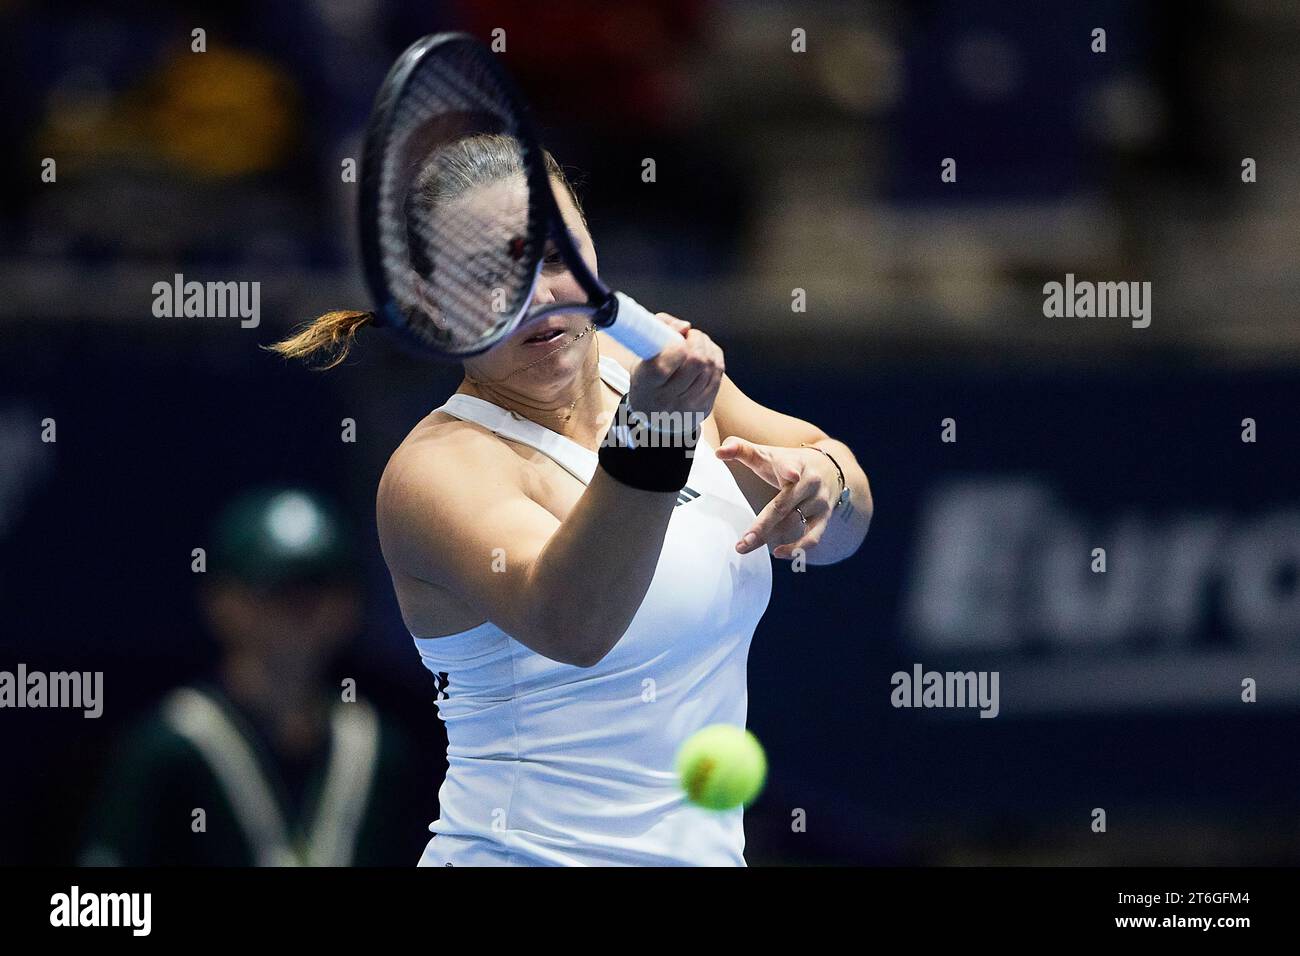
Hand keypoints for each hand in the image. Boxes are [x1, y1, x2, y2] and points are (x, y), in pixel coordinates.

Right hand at [626, 315, 723, 424]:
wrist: (652, 415)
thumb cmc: (647, 378)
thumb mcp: (641, 354)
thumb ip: (658, 330)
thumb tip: (685, 327)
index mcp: (646, 385)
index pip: (663, 366)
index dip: (676, 346)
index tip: (677, 336)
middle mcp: (666, 399)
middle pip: (696, 362)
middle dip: (697, 340)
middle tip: (690, 334)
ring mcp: (687, 406)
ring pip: (710, 366)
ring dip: (707, 346)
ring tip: (698, 341)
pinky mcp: (704, 407)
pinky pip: (718, 374)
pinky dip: (715, 357)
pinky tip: (707, 352)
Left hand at [715, 438, 839, 558]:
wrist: (829, 467)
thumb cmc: (788, 462)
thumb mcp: (768, 453)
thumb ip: (741, 449)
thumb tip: (718, 452)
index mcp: (795, 463)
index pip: (791, 465)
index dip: (790, 469)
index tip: (791, 474)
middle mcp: (809, 483)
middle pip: (785, 505)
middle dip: (764, 524)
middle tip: (744, 540)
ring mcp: (819, 501)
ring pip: (794, 523)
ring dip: (770, 537)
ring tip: (744, 546)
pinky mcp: (824, 517)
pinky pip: (813, 537)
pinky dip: (797, 548)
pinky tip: (778, 553)